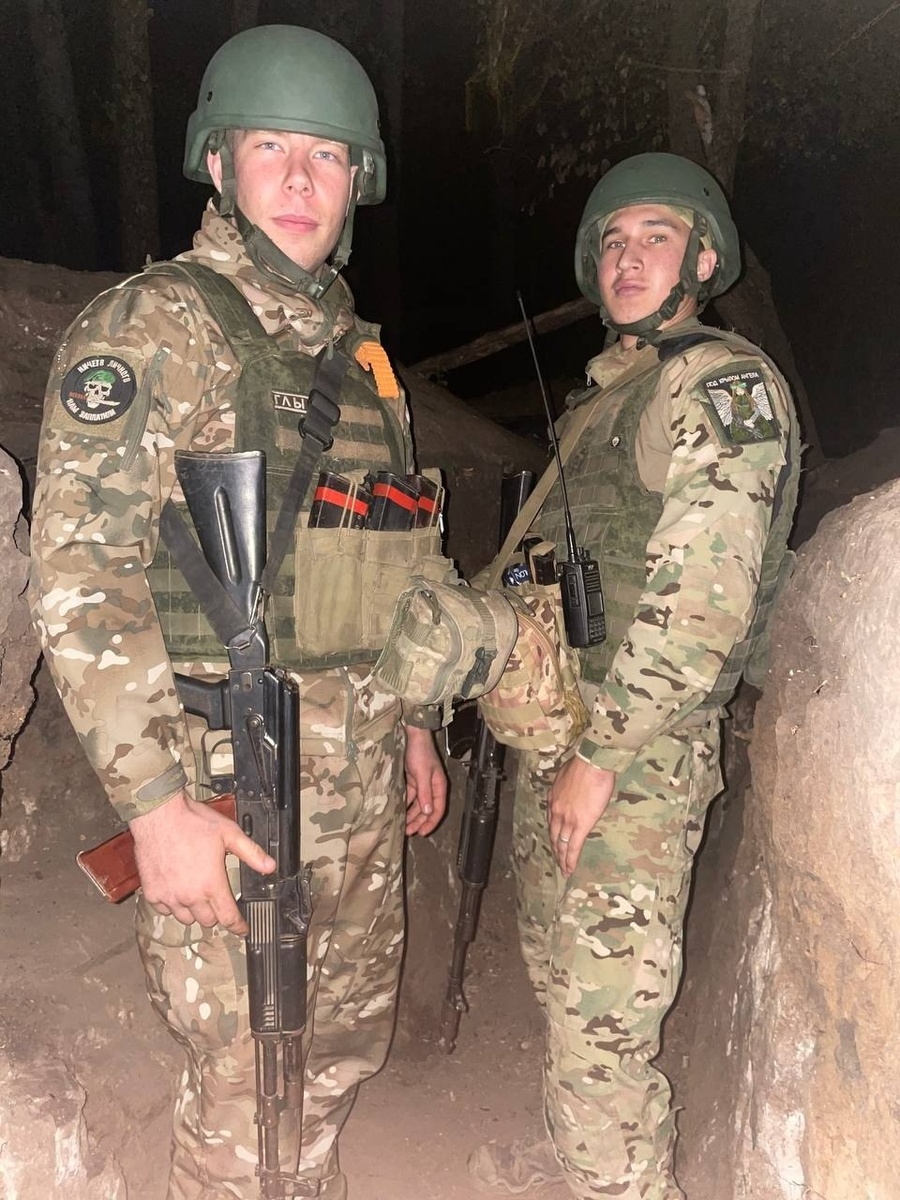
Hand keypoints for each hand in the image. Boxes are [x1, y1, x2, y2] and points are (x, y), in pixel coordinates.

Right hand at [129, 789, 274, 932]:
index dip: (238, 926)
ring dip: (194, 911)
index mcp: (211, 884)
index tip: (242, 929)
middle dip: (216, 913)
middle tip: (216, 897)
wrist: (159, 815)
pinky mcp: (152, 893)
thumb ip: (251, 853)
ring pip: (185, 919)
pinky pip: (164, 910)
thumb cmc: (192, 822)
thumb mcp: (230, 834)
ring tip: (196, 893)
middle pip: (207, 921)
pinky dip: (172, 904)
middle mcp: (190, 895)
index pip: (228, 917)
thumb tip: (269, 866)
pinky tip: (176, 889)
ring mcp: (169, 896)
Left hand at [403, 725, 447, 835]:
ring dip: (412, 815)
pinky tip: (399, 812)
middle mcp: (432, 787)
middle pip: (427, 809)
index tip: (422, 832)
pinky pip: (410, 797)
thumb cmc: (421, 752)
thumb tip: (427, 811)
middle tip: (409, 832)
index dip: (431, 822)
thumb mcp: (423, 773)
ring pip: (418, 805)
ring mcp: (422, 784)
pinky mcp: (413, 780)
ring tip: (403, 826)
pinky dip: (406, 805)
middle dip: (419, 822)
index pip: (438, 809)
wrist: (413, 735)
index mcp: (439, 786)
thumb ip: (425, 792)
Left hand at [548, 756, 616, 875]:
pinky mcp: (581, 825)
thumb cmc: (583, 765)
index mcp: (553, 799)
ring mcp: (567, 820)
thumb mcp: (566, 775)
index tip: (555, 840)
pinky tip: (570, 869)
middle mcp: (556, 811)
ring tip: (564, 870)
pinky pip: (574, 847)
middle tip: (557, 860)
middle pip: (554, 835)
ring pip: (562, 844)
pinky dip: (571, 860)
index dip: (553, 832)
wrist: (591, 764)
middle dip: (555, 849)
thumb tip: (570, 790)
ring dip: (562, 858)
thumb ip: (565, 787)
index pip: (551, 821)